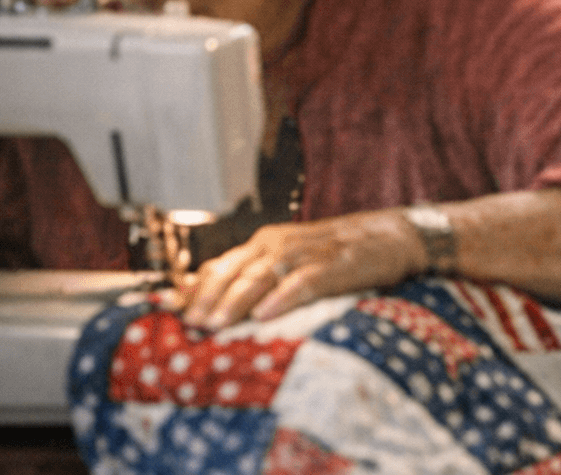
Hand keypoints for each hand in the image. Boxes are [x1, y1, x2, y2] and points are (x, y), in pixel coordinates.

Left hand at [172, 209, 422, 329]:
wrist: (390, 235)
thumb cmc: (335, 253)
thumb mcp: (290, 257)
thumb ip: (254, 273)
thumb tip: (207, 296)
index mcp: (265, 242)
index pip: (221, 264)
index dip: (195, 288)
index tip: (170, 311)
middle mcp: (280, 243)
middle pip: (235, 270)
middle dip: (209, 298)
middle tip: (191, 324)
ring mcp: (307, 252)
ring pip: (262, 275)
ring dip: (236, 300)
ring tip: (217, 323)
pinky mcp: (334, 265)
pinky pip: (303, 281)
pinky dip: (283, 296)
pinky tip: (266, 313)